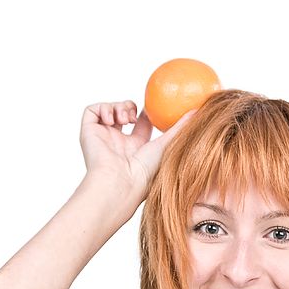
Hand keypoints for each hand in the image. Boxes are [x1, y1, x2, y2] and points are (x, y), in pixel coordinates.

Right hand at [79, 101, 194, 202]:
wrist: (120, 182)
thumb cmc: (146, 172)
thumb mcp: (168, 144)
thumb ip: (182, 127)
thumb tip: (200, 109)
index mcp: (135, 150)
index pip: (140, 127)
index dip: (146, 114)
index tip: (154, 107)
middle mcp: (118, 144)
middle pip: (123, 117)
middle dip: (129, 108)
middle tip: (135, 111)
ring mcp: (102, 138)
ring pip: (108, 111)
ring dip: (119, 107)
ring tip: (125, 119)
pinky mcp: (88, 132)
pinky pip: (93, 110)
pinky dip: (104, 108)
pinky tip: (113, 120)